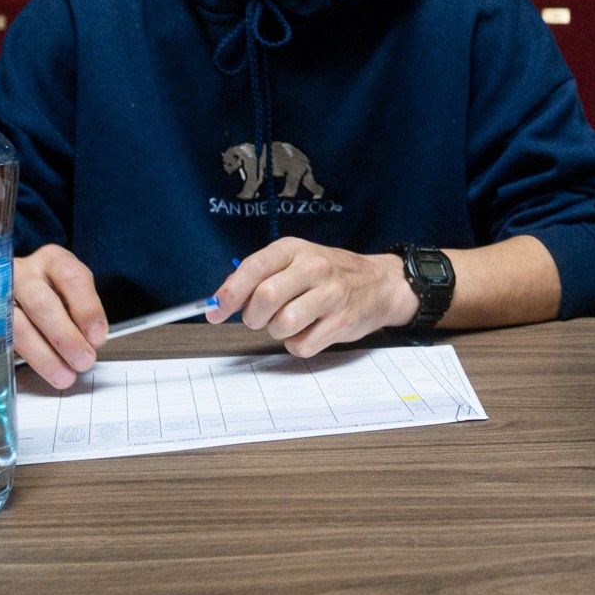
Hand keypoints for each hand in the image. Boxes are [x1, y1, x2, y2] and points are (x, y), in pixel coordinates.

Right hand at [13, 244, 107, 388]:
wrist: (9, 288)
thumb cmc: (49, 292)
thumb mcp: (70, 292)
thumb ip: (80, 313)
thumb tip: (91, 343)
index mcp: (52, 260)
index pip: (71, 278)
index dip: (87, 308)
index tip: (98, 336)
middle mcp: (23, 271)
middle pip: (41, 303)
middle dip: (65, 337)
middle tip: (83, 360)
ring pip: (17, 325)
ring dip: (43, 355)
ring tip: (64, 375)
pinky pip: (0, 340)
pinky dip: (23, 358)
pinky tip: (39, 372)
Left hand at [209, 238, 418, 356]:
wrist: (380, 284)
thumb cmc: (329, 274)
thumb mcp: (296, 261)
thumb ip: (259, 277)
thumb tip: (219, 304)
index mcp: (295, 249)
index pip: (254, 267)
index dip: (229, 293)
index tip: (214, 311)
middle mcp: (314, 268)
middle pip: (264, 298)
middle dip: (253, 316)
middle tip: (259, 318)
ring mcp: (331, 295)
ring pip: (281, 325)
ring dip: (277, 331)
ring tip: (290, 322)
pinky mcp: (341, 322)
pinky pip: (301, 346)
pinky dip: (297, 344)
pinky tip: (310, 330)